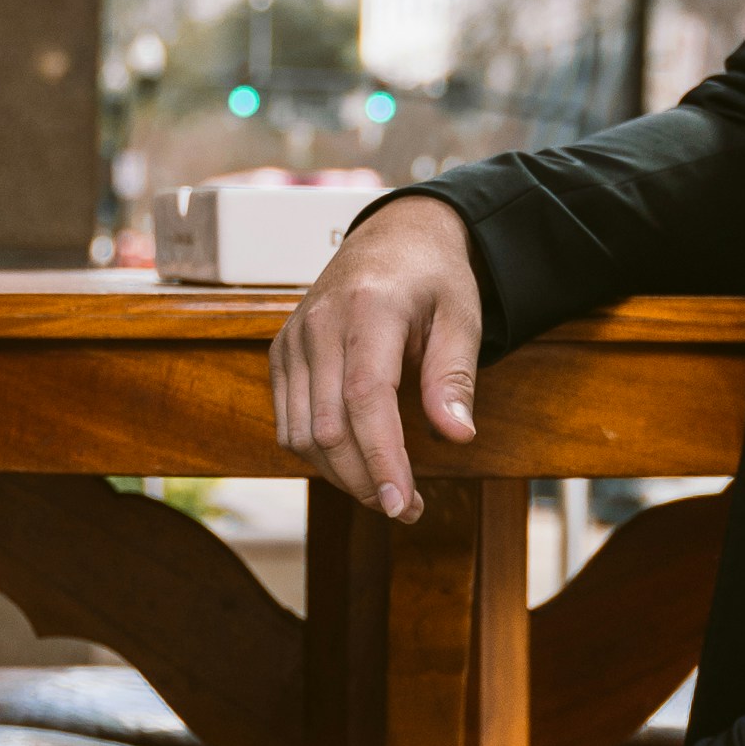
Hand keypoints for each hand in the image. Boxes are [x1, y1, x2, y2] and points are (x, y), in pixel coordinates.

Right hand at [270, 198, 482, 518]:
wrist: (394, 236)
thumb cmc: (434, 278)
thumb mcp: (463, 317)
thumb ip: (455, 376)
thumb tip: (458, 436)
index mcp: (369, 309)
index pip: (366, 399)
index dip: (381, 459)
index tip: (401, 504)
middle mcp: (319, 324)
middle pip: (329, 427)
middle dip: (365, 480)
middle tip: (406, 509)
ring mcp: (293, 339)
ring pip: (301, 434)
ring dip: (341, 476)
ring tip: (386, 492)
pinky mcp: (281, 353)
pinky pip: (288, 422)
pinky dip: (318, 455)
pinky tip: (355, 464)